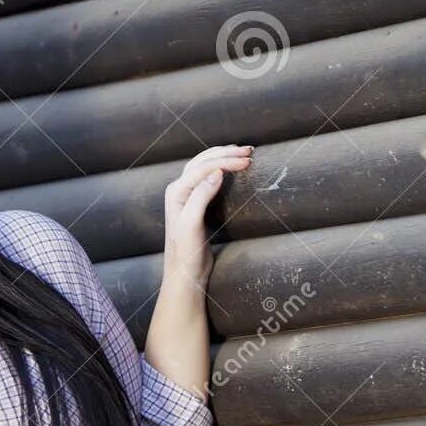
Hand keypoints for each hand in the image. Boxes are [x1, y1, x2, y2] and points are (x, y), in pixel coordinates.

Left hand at [162, 144, 253, 293]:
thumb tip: (217, 173)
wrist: (184, 274)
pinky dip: (221, 168)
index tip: (247, 161)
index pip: (203, 168)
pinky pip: (207, 177)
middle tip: (249, 151)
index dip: (226, 162)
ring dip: (223, 157)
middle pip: (203, 161)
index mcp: (176, 191)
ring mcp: (186, 196)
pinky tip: (231, 168)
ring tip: (242, 154)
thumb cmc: (186, 253)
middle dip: (226, 153)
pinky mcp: (196, 204)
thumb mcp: (192, 225)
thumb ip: (201, 197)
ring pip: (204, 166)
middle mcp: (179, 189)